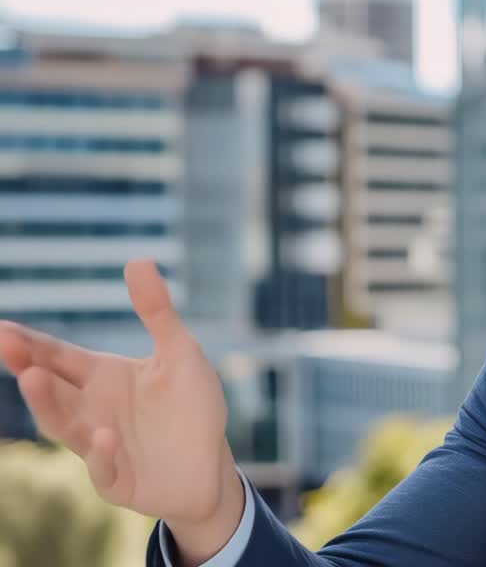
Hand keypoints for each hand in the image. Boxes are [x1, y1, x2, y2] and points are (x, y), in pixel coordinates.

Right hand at [0, 259, 241, 534]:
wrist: (211, 464)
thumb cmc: (192, 407)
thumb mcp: (181, 354)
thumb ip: (158, 312)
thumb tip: (138, 259)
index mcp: (102, 376)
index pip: (57, 355)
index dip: (29, 343)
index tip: (1, 328)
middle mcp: (91, 409)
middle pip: (52, 387)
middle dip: (29, 367)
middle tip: (7, 345)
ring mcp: (99, 446)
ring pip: (64, 425)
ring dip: (47, 404)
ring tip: (34, 379)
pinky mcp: (116, 478)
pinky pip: (103, 467)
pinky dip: (102, 453)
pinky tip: (105, 435)